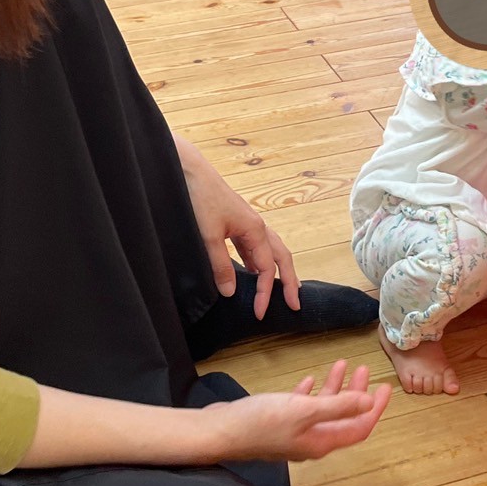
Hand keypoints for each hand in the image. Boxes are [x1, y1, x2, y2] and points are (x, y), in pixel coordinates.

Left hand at [174, 135, 300, 317]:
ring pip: (271, 252)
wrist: (192, 172)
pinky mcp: (238, 223)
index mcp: (255, 230)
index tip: (260, 313)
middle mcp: (258, 227)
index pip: (267, 269)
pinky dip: (260, 262)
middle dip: (289, 282)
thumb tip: (231, 291)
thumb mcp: (209, 236)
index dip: (266, 293)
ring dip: (278, 271)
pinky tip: (254, 272)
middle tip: (294, 305)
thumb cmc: (202, 199)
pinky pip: (256, 247)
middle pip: (281, 258)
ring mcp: (249, 224)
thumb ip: (220, 265)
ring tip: (283, 289)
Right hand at [203, 361, 391, 461]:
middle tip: (364, 370)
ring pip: (323, 410)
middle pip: (343, 417)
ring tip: (340, 365)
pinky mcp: (277, 424)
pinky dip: (310, 393)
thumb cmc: (260, 422)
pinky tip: (310, 380)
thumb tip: (368, 403)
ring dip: (334, 388)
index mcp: (321, 441)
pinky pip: (301, 408)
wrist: (221, 431)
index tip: (386, 388)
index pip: (359, 427)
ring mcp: (293, 433)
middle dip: (356, 393)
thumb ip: (338, 406)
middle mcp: (311, 440)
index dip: (374, 409)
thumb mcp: (303, 411)